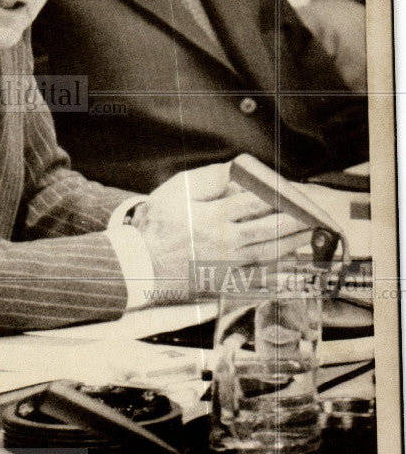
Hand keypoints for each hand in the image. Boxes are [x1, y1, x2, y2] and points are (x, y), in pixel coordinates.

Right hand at [131, 163, 311, 299]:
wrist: (140, 264)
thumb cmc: (156, 225)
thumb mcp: (176, 191)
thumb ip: (208, 180)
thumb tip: (236, 172)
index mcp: (212, 218)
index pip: (254, 203)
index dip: (278, 195)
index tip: (293, 191)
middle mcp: (223, 243)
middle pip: (269, 231)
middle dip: (295, 221)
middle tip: (314, 214)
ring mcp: (226, 265)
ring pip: (268, 254)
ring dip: (293, 244)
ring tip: (310, 233)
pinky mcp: (225, 281)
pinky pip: (259, 276)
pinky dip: (278, 269)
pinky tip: (290, 262)